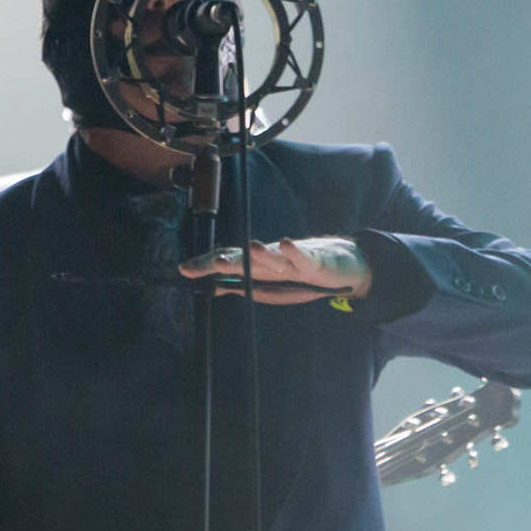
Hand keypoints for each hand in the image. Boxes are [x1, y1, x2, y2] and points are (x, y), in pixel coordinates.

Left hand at [178, 235, 372, 304]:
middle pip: (245, 258)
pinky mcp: (315, 260)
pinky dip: (293, 250)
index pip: (229, 261)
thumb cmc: (305, 274)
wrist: (345, 263)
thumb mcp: (276, 286)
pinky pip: (302, 256)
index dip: (208, 264)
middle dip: (228, 260)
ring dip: (259, 252)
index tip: (185, 269)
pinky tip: (284, 243)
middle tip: (212, 262)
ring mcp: (292, 258)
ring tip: (247, 248)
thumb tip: (217, 287)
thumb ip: (247, 285)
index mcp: (261, 266)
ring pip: (273, 256)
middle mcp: (272, 259)